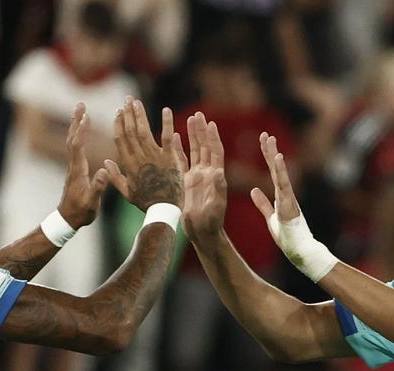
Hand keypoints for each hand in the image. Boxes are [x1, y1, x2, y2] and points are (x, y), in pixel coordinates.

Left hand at [56, 103, 110, 227]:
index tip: (86, 115)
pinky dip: (78, 135)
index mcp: (78, 171)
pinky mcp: (75, 170)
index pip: (78, 146)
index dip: (81, 130)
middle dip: (76, 121)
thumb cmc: (81, 212)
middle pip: (72, 138)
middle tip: (81, 104)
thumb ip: (98, 187)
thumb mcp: (92, 202)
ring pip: (72, 142)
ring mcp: (73, 167)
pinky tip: (82, 132)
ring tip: (81, 112)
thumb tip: (103, 171)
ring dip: (75, 125)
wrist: (68, 219)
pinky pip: (75, 148)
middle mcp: (73, 166)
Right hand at [105, 97, 185, 210]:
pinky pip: (167, 137)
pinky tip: (166, 109)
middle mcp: (139, 158)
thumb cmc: (145, 203)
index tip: (118, 112)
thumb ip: (115, 176)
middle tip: (127, 99)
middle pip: (131, 131)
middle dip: (128, 114)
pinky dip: (166, 123)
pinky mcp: (169, 158)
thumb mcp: (127, 192)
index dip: (119, 124)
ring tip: (137, 101)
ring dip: (140, 114)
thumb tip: (106, 161)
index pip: (120, 139)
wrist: (164, 210)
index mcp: (128, 165)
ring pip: (144, 131)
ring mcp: (154, 157)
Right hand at [181, 112, 227, 241]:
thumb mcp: (215, 207)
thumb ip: (217, 190)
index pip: (215, 152)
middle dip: (202, 131)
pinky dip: (180, 149)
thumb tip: (217, 172)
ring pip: (195, 151)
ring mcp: (197, 177)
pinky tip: (175, 137)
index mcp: (215, 177)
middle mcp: (207, 174)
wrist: (203, 233)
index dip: (213, 138)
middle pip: (205, 147)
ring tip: (190, 118)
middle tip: (198, 114)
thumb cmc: (212, 223)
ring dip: (193, 135)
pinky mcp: (188, 182)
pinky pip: (183, 162)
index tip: (210, 123)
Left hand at [250, 132, 337, 281]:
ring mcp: (289, 198)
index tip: (263, 141)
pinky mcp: (290, 204)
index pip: (272, 172)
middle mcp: (286, 194)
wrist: (300, 250)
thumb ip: (263, 203)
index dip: (267, 156)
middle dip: (270, 151)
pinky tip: (277, 158)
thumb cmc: (287, 237)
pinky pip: (284, 185)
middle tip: (265, 134)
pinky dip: (281, 171)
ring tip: (270, 141)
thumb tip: (254, 190)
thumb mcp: (271, 217)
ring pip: (281, 173)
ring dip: (275, 157)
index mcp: (280, 196)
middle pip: (276, 168)